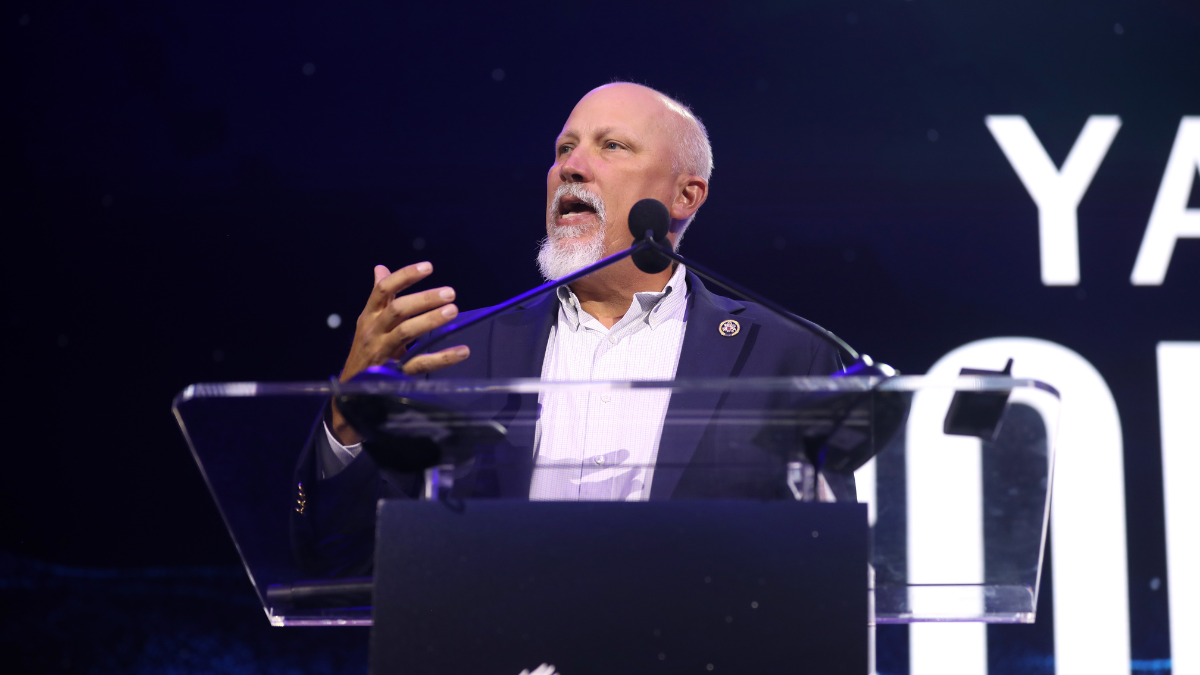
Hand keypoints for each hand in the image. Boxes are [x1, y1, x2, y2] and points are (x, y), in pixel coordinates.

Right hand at [330, 262, 469, 444]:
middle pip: (397, 309)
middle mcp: (373, 330)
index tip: (428, 267)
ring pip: (406, 332)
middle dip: (424, 299)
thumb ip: (379, 297)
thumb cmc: (365, 348)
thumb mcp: (368, 321)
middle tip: (450, 293)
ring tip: (453, 311)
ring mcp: (382, 351)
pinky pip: (419, 364)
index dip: (405, 276)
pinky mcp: (394, 373)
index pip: (383, 289)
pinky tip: (462, 351)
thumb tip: (380, 268)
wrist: (351, 388)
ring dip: (430, 320)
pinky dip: (442, 358)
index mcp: (369, 316)